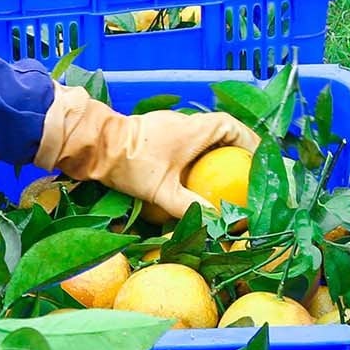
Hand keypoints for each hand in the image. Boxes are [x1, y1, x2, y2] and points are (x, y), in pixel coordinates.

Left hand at [35, 85, 259, 220]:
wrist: (94, 145)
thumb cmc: (130, 163)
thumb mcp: (162, 190)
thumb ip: (189, 208)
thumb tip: (214, 226)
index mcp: (194, 129)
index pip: (231, 126)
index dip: (247, 140)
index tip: (255, 158)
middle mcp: (184, 123)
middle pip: (219, 131)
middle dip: (232, 149)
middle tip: (240, 172)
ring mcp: (168, 126)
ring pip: (200, 135)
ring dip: (211, 152)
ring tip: (220, 177)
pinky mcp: (154, 133)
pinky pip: (184, 141)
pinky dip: (194, 154)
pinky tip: (190, 175)